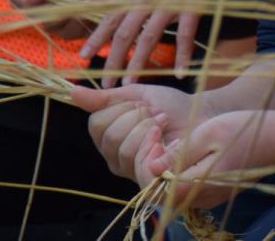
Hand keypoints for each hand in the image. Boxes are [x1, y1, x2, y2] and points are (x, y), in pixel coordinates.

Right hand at [13, 0, 136, 39]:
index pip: (19, 0)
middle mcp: (45, 8)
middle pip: (31, 14)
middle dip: (48, 0)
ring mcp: (60, 22)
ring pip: (49, 23)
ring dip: (64, 5)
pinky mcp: (75, 32)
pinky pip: (67, 29)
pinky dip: (77, 14)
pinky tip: (87, 2)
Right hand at [72, 84, 213, 185]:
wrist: (202, 117)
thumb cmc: (172, 107)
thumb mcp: (137, 95)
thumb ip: (106, 98)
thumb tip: (72, 92)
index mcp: (109, 135)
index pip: (97, 123)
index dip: (121, 109)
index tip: (144, 104)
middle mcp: (114, 156)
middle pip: (109, 136)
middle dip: (137, 118)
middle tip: (157, 114)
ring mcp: (129, 171)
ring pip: (123, 149)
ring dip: (148, 129)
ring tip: (164, 124)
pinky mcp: (146, 182)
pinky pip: (137, 164)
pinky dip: (152, 147)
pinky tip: (166, 141)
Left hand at [80, 0, 234, 85]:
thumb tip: (122, 5)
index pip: (109, 17)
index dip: (96, 38)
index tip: (83, 57)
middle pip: (124, 33)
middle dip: (113, 60)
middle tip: (106, 84)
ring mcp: (169, 0)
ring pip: (148, 37)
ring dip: (138, 63)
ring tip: (131, 83)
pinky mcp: (192, 4)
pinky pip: (185, 35)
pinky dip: (183, 56)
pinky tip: (182, 74)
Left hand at [153, 110, 274, 207]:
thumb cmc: (245, 131)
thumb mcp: (209, 133)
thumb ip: (180, 154)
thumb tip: (154, 168)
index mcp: (199, 185)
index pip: (157, 188)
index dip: (149, 164)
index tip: (156, 138)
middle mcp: (203, 198)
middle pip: (165, 192)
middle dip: (156, 166)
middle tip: (163, 137)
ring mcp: (212, 197)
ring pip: (177, 190)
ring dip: (170, 169)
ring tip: (180, 142)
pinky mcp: (219, 192)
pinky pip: (191, 188)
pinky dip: (184, 171)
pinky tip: (193, 150)